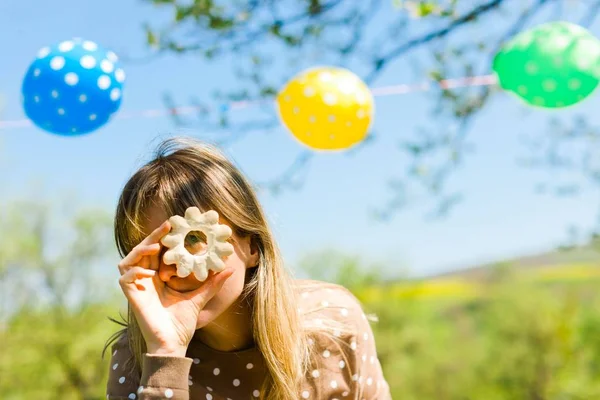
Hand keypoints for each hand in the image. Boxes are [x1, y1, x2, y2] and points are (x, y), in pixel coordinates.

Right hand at [117, 220, 233, 355]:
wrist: (173, 343)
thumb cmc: (183, 323)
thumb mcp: (200, 298)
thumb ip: (212, 283)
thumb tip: (229, 270)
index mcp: (159, 276)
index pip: (158, 251)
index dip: (163, 238)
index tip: (177, 226)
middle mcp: (146, 279)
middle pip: (143, 250)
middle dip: (153, 237)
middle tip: (168, 226)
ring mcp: (137, 287)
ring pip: (129, 260)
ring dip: (140, 250)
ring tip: (155, 247)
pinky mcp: (130, 296)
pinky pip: (124, 277)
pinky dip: (133, 271)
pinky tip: (147, 273)